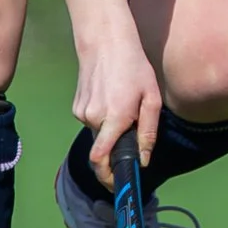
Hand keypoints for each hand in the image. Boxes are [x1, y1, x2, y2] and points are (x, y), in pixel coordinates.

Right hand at [72, 36, 163, 191]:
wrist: (105, 41)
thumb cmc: (133, 67)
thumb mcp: (150, 98)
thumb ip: (148, 132)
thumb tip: (143, 160)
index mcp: (114, 118)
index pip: (101, 159)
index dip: (107, 177)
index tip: (116, 187)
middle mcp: (93, 118)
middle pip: (104, 148)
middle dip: (117, 148)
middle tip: (131, 132)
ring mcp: (81, 112)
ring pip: (99, 134)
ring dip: (111, 130)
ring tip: (123, 105)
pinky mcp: (77, 106)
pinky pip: (93, 122)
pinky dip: (103, 119)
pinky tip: (111, 98)